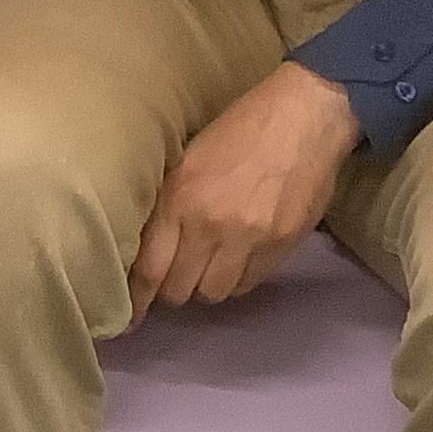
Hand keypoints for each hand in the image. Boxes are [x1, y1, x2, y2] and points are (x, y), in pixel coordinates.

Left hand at [131, 61, 361, 319]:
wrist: (304, 115)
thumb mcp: (188, 158)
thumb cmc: (239, 126)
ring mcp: (249, 240)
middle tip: (173, 280)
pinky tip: (237, 259)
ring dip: (206, 285)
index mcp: (179, 198)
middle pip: (179, 291)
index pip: (149, 269)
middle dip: (172, 290)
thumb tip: (150, 247)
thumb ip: (170, 203)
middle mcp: (209, 225)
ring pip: (214, 293)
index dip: (136, 300)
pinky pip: (249, 284)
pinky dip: (238, 279)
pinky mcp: (281, 247)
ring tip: (207, 267)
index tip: (128, 316)